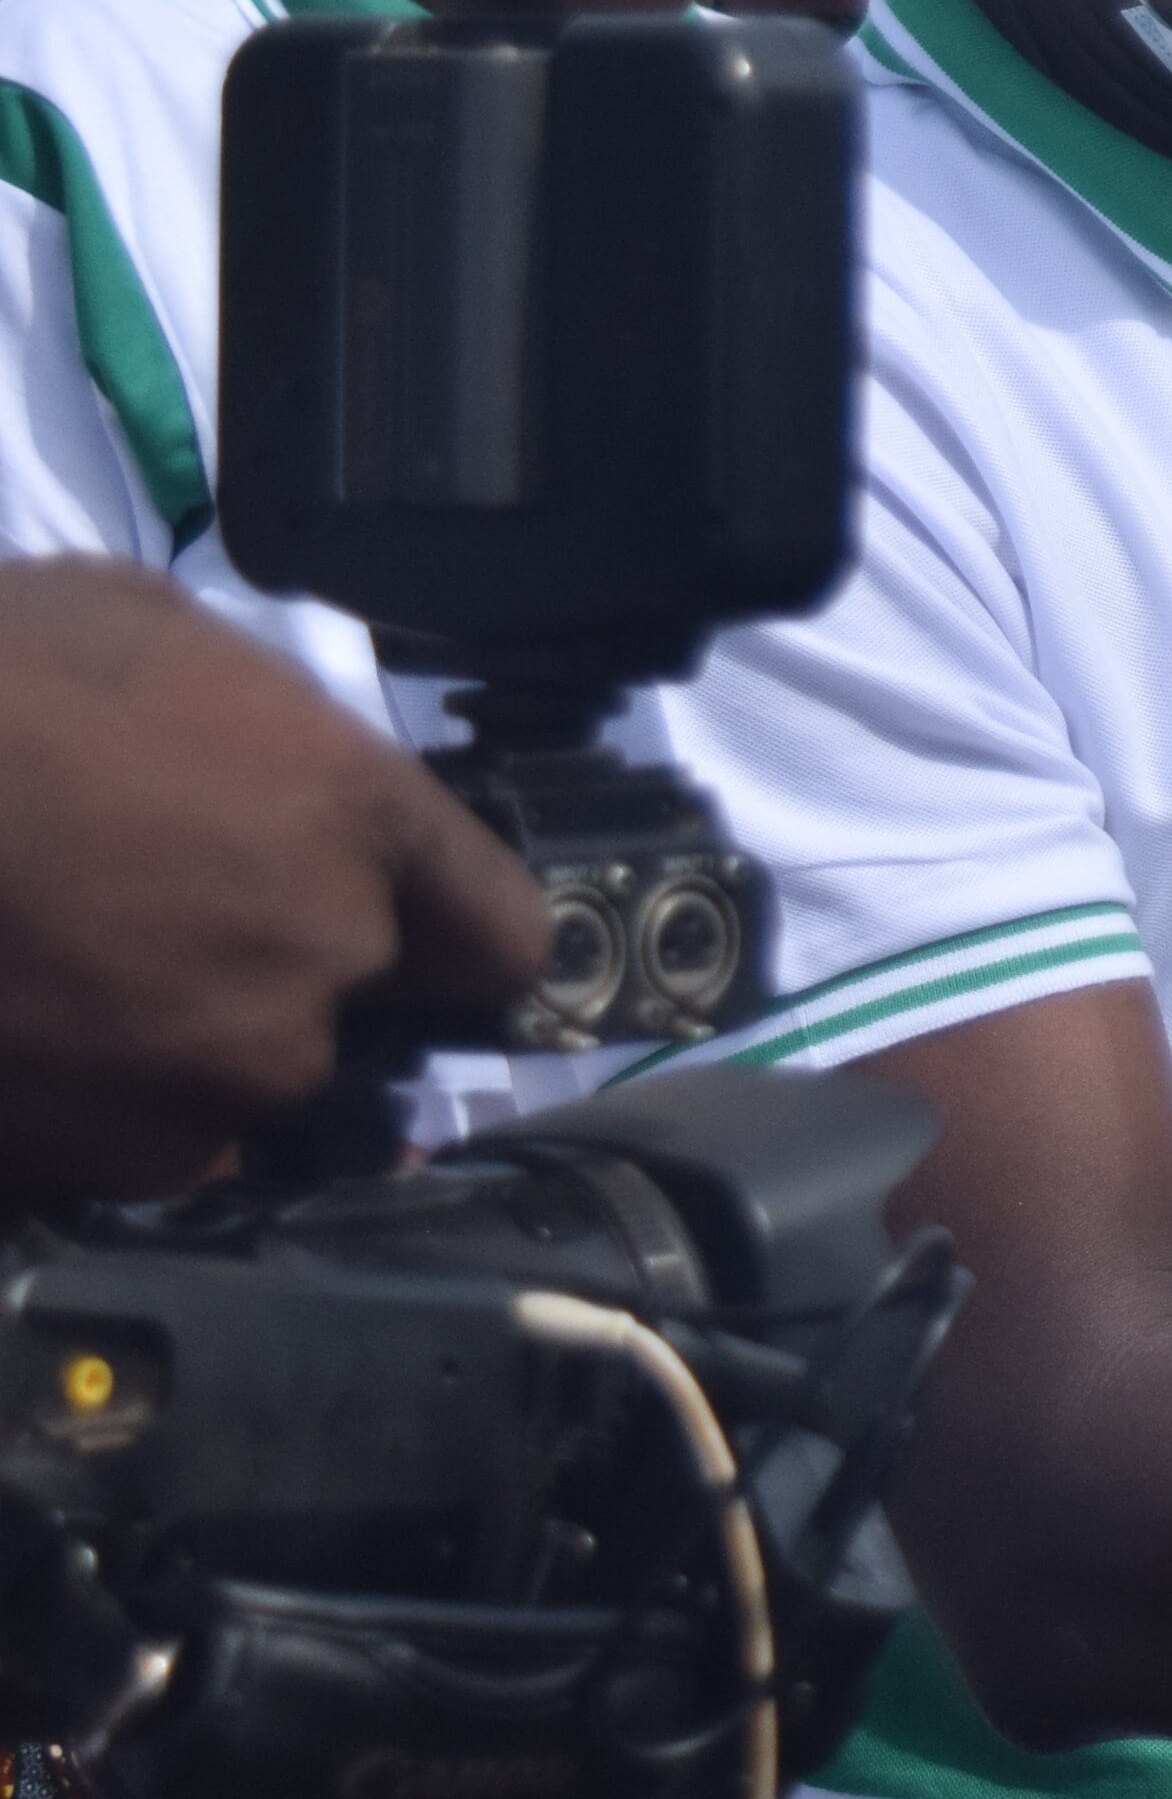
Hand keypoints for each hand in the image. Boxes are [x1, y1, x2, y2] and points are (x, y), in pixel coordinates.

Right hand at [0, 558, 542, 1201]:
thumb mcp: (152, 639)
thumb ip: (267, 735)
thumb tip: (284, 781)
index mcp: (361, 817)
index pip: (498, 939)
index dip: (452, 941)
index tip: (419, 944)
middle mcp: (322, 960)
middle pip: (357, 1014)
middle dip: (282, 973)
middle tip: (161, 917)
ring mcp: (216, 1074)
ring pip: (243, 1087)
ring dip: (181, 1047)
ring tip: (70, 968)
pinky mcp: (107, 1159)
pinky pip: (142, 1146)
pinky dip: (93, 1105)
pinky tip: (32, 1026)